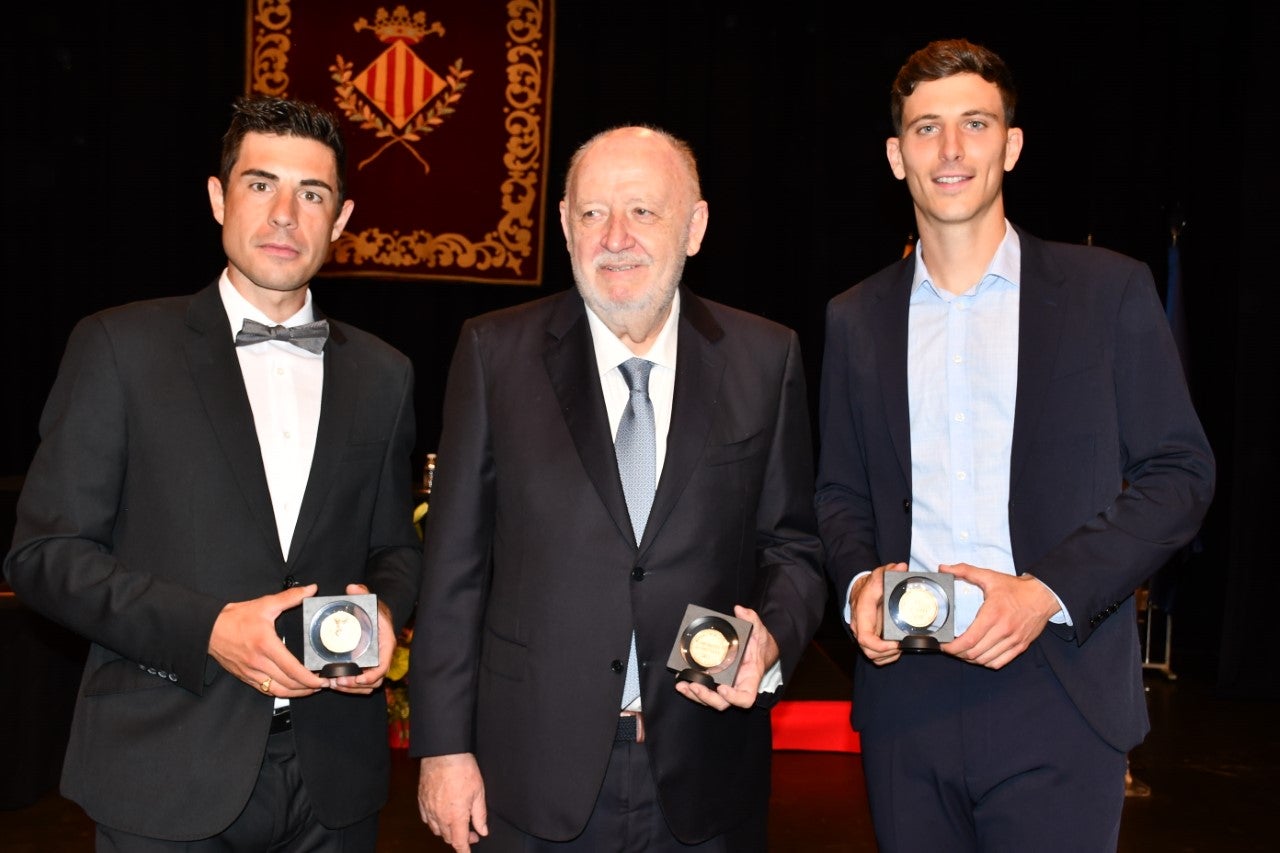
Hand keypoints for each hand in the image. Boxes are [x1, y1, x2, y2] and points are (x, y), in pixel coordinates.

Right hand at [209, 584, 325, 696]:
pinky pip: (265, 689)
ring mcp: (250, 672)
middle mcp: (258, 663)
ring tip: (310, 690)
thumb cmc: (236, 617)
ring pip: (277, 691)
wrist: (209, 628)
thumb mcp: (265, 604)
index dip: (309, 679)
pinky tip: (291, 688)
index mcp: (266, 645)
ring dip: (296, 694)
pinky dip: (281, 692)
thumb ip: (290, 597)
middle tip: (322, 685)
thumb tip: (311, 589)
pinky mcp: (245, 677)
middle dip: (308, 688)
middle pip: (287, 684)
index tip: (322, 680)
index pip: (292, 669)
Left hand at [327, 583, 393, 693]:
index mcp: (386, 644)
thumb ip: (362, 593)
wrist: (378, 617)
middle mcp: (382, 657)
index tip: (358, 679)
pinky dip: (350, 687)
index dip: (371, 676)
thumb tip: (351, 587)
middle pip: (374, 681)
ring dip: (351, 689)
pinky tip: (335, 682)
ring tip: (334, 684)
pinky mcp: (366, 667)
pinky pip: (361, 684)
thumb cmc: (376, 611)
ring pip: (367, 686)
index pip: (383, 666)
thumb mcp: (371, 601)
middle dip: (355, 686)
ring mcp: (374, 664)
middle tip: (337, 682)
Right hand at [418, 753, 487, 851]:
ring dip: (447, 830)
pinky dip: (434, 821)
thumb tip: (482, 831)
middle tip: (471, 831)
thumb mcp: (479, 793)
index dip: (464, 850)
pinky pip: (426, 818)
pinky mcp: (421, 800)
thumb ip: (480, 815)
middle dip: (460, 838)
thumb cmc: (463, 770)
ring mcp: (428, 808)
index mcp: (456, 816)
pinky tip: (441, 815)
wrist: (444, 753)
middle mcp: (440, 816)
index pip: (459, 842)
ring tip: (457, 822)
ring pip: (436, 829)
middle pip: (448, 837)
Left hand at [675, 605, 774, 709]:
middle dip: (707, 697)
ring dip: (695, 696)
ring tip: (682, 685)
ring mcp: (726, 686)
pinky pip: (704, 689)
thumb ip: (752, 620)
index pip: (745, 698)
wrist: (758, 649)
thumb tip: (740, 610)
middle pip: (722, 702)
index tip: (723, 688)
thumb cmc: (759, 645)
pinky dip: (692, 688)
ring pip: (710, 699)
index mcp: (750, 679)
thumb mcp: (759, 631)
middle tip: (694, 685)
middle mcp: (737, 686)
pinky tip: (681, 680)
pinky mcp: (716, 681)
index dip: (734, 698)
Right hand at [849, 563, 905, 665]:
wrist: (859, 590)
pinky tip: (895, 650)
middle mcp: (860, 627)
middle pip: (869, 652)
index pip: (865, 638)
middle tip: (902, 646)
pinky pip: (874, 655)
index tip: (896, 643)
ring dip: (887, 656)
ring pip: (872, 656)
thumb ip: (889, 570)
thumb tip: (902, 566)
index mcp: (862, 614)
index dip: (881, 646)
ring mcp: (863, 634)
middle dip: (888, 653)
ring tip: (900, 648)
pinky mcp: (867, 638)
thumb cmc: (869, 585)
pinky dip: (886, 657)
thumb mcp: (878, 575)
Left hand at [939, 563, 1059, 668]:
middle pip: (974, 653)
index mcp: (993, 615)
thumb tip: (943, 567)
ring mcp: (1013, 641)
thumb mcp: (989, 576)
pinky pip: (1000, 662)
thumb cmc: (1015, 588)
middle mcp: (1003, 631)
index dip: (952, 648)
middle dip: (958, 654)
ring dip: (970, 659)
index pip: (969, 640)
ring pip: (986, 660)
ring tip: (962, 652)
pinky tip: (979, 656)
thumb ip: (965, 571)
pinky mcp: (1020, 646)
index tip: (944, 646)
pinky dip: (986, 662)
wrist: (1043, 595)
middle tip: (950, 648)